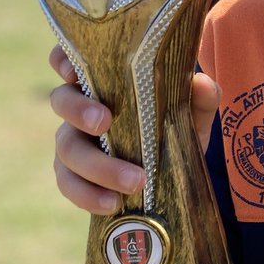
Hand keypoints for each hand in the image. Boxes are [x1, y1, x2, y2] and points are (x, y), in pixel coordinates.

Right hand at [49, 44, 220, 214]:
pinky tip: (112, 203)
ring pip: (66, 149)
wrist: (175, 175)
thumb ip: (200, 98)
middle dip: (78, 110)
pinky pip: (69, 185)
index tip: (74, 69)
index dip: (63, 61)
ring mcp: (73, 142)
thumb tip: (202, 83)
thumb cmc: (174, 129)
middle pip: (61, 101)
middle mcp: (81, 109)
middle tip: (104, 121)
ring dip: (97, 166)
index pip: (70, 61)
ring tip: (134, 181)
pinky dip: (88, 195)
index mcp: (103, 84)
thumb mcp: (193, 115)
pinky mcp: (74, 176)